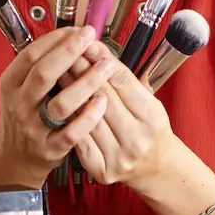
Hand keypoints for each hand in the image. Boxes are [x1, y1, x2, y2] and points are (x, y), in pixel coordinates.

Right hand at [0, 26, 118, 188]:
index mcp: (11, 83)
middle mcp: (19, 104)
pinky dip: (88, 117)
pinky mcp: (50, 149)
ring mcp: (34, 128)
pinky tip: (102, 102)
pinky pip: (72, 133)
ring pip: (60, 103)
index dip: (56, 39)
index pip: (31, 54)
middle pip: (43, 73)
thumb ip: (42, 64)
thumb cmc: (26, 114)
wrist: (15, 157)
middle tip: (91, 37)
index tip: (78, 29)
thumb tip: (73, 35)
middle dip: (69, 51)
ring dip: (86, 82)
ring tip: (106, 66)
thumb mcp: (22, 86)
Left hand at [69, 41, 174, 187]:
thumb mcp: (147, 100)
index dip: (102, 60)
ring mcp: (119, 157)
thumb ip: (124, 78)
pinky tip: (59, 102)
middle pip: (103, 96)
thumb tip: (97, 49)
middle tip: (68, 51)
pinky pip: (80, 139)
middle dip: (83, 69)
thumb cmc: (148, 128)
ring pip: (87, 116)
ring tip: (60, 71)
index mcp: (153, 118)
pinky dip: (69, 118)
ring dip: (71, 90)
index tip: (88, 44)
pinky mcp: (102, 170)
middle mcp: (137, 139)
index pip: (123, 81)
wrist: (154, 167)